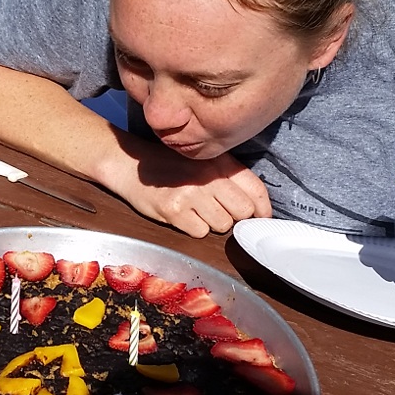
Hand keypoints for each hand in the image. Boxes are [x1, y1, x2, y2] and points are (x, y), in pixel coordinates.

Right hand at [116, 148, 271, 237]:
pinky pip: (200, 232)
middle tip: (219, 210)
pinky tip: (183, 214)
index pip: (255, 190)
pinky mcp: (174, 210)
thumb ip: (231, 178)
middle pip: (242, 212)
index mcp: (220, 162)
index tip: (261, 218)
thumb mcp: (204, 161)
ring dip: (213, 223)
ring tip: (197, 210)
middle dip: (234, 216)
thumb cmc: (171, 166)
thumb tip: (256, 209)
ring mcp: (191, 194)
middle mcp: (208, 176)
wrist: (131, 164)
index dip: (263, 209)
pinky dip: (194, 228)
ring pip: (223, 225)